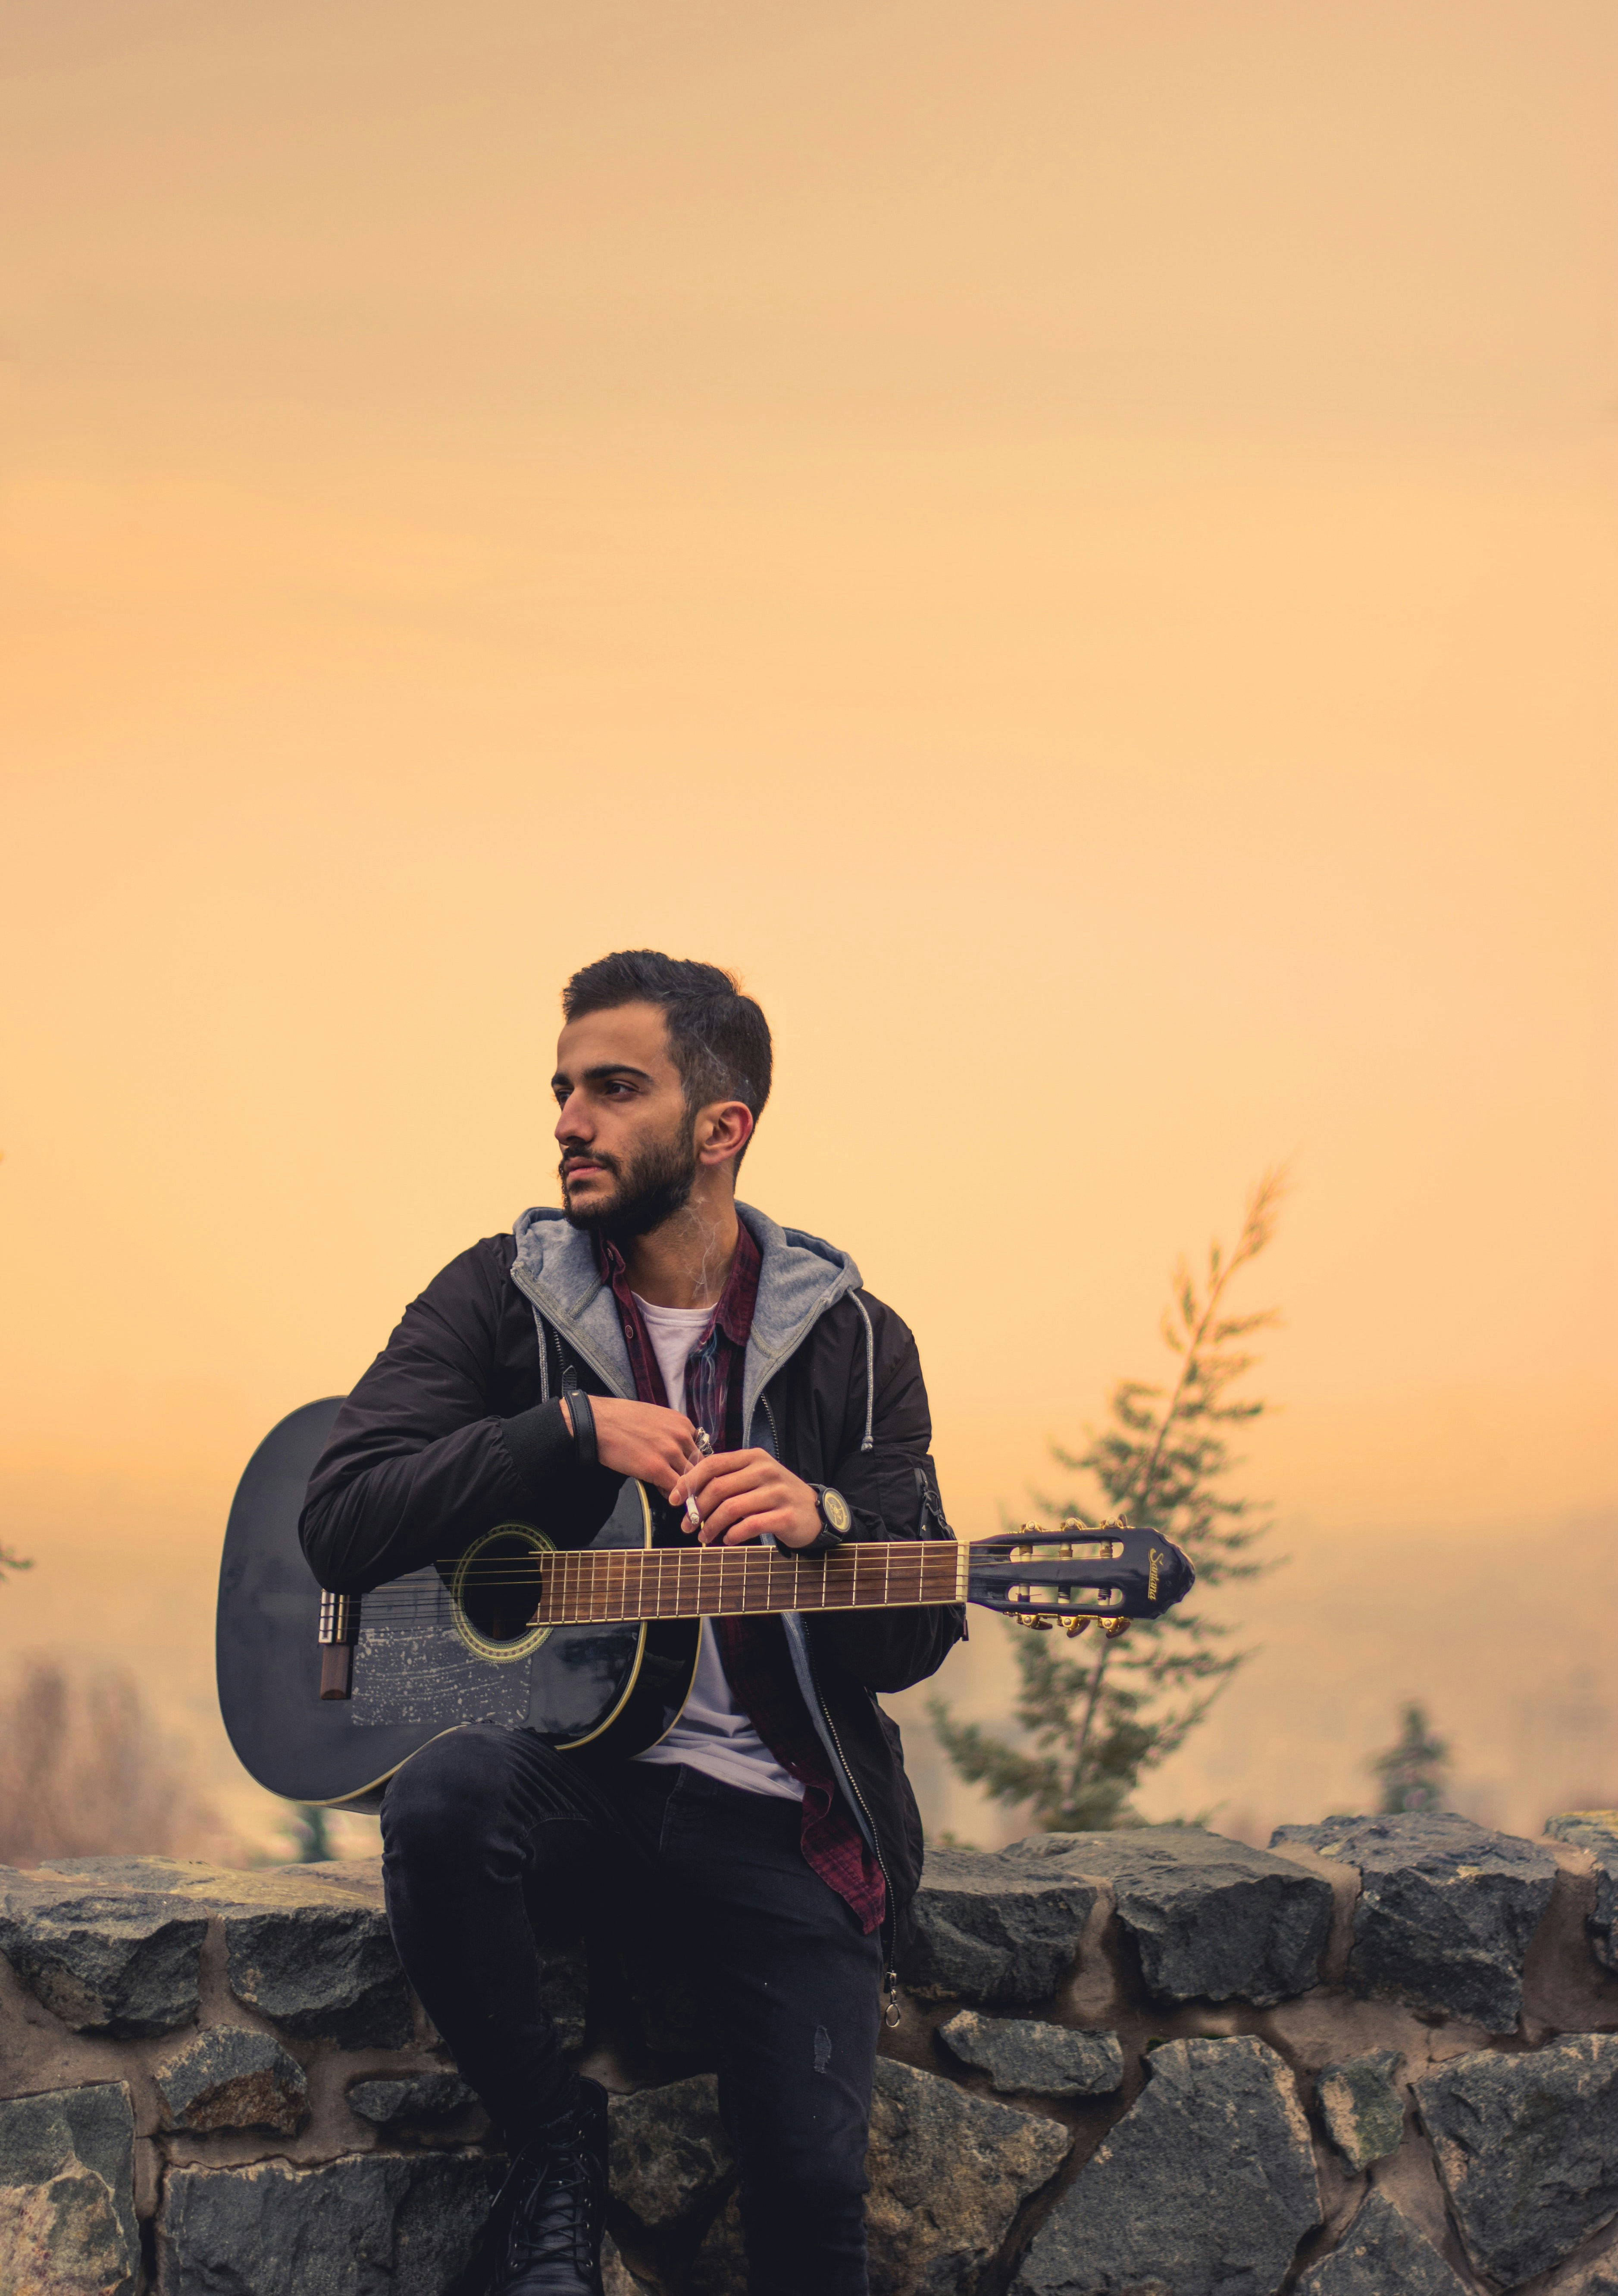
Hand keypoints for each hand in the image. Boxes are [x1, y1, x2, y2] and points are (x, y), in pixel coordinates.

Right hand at [560, 1396, 699, 1493]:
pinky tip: (663, 1494)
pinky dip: (673, 1496)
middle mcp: (681, 1436)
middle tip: (682, 1487)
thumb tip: (676, 1450)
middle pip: (699, 1466)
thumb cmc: (621, 1419)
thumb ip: (671, 1432)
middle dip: (691, 1478)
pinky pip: (676, 1489)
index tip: (683, 1472)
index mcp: (682, 1423)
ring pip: (690, 1479)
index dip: (692, 1464)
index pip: (699, 1450)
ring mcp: (670, 1453)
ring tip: (670, 1491)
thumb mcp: (656, 1417)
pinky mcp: (657, 1469)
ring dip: (682, 1488)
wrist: (598, 1423)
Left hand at [667, 1448, 823, 1548]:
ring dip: (711, 1526)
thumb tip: (687, 1495)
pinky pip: (750, 1525)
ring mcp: (777, 1493)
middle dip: (696, 1510)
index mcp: (753, 1457)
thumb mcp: (754, 1478)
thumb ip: (726, 1480)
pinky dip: (733, 1535)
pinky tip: (728, 1540)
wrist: (815, 1512)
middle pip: (718, 1488)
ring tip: (704, 1537)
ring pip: (731, 1508)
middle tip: (687, 1526)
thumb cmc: (775, 1496)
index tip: (673, 1500)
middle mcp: (765, 1471)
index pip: (712, 1464)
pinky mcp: (785, 1516)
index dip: (688, 1482)